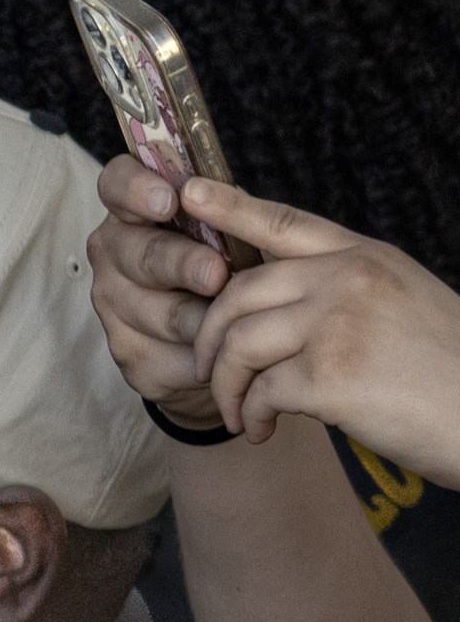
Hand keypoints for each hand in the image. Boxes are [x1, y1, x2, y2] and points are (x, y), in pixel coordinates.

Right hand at [88, 153, 239, 428]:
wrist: (237, 325)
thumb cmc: (240, 260)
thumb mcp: (245, 227)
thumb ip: (229, 209)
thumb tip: (212, 197)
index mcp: (135, 209)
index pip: (117, 184)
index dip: (136, 190)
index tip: (170, 201)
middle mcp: (114, 253)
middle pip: (139, 255)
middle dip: (180, 265)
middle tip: (217, 275)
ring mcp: (114, 304)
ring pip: (155, 312)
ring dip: (201, 319)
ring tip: (240, 322)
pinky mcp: (128, 352)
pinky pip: (165, 356)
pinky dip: (203, 357)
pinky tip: (229, 354)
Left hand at [95, 162, 459, 476]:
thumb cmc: (443, 369)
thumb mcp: (400, 304)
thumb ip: (343, 291)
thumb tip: (277, 307)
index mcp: (367, 257)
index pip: (285, 223)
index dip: (230, 206)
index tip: (188, 190)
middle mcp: (350, 279)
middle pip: (237, 293)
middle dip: (208, 340)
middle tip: (209, 374)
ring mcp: (339, 323)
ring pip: (237, 344)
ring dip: (226, 388)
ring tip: (242, 415)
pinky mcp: (330, 374)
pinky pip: (258, 391)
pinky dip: (251, 416)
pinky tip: (264, 430)